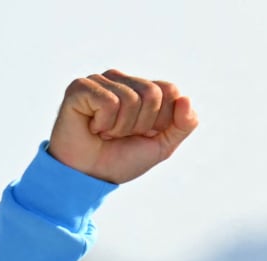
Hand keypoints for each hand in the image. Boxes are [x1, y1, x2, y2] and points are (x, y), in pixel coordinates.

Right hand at [48, 70, 197, 183]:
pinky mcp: (80, 86)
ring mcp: (100, 81)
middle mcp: (122, 80)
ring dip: (121, 128)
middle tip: (122, 135)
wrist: (90, 175)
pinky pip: (109, 102)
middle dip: (142, 125)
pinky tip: (93, 128)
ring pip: (130, 98)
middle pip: (152, 93)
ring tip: (106, 133)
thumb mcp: (162, 146)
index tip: (145, 134)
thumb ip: (183, 125)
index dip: (163, 120)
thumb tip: (186, 99)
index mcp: (143, 90)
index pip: (171, 90)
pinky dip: (104, 124)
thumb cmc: (123, 158)